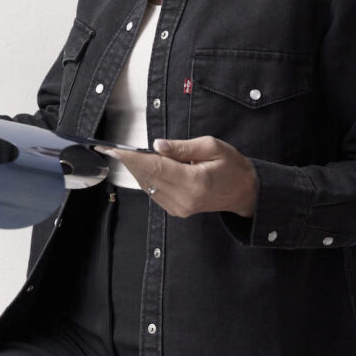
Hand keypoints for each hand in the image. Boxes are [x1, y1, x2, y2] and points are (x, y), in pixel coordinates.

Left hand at [95, 135, 257, 220]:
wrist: (244, 192)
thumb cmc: (231, 166)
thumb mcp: (212, 147)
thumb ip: (182, 147)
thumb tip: (157, 146)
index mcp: (194, 183)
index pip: (155, 167)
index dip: (132, 158)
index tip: (114, 149)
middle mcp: (183, 199)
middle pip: (147, 178)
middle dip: (129, 162)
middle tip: (112, 149)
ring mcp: (179, 208)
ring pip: (147, 186)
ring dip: (136, 170)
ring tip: (127, 154)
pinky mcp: (176, 210)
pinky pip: (154, 192)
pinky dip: (146, 178)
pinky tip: (144, 166)